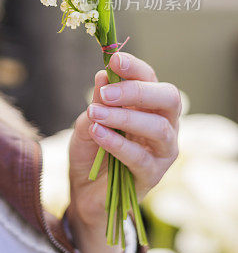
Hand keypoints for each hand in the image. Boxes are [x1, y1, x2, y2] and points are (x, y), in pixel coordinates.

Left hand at [66, 51, 180, 252]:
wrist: (84, 193)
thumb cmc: (91, 151)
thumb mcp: (88, 121)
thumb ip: (98, 101)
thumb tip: (103, 74)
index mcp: (150, 106)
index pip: (152, 79)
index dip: (135, 67)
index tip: (113, 60)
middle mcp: (164, 125)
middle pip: (168, 99)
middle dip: (138, 90)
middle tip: (107, 92)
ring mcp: (163, 152)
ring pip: (159, 128)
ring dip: (126, 117)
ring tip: (97, 113)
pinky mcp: (153, 176)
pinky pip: (141, 158)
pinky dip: (118, 143)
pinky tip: (98, 133)